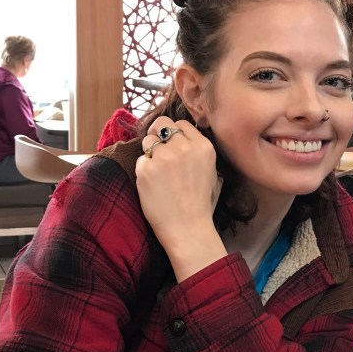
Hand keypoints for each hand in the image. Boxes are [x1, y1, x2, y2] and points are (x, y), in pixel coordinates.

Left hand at [135, 117, 226, 281]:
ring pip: (148, 140)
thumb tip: (183, 139)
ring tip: (157, 173)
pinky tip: (153, 185)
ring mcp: (164, 156)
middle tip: (156, 148)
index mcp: (203, 147)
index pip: (181, 124)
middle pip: (162, 123)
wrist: (187, 227)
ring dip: (149, 152)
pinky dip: (143, 170)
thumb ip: (198, 152)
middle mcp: (184, 147)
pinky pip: (140, 160)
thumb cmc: (201, 204)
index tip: (171, 144)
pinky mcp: (146, 168)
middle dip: (157, 133)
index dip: (174, 133)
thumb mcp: (212, 173)